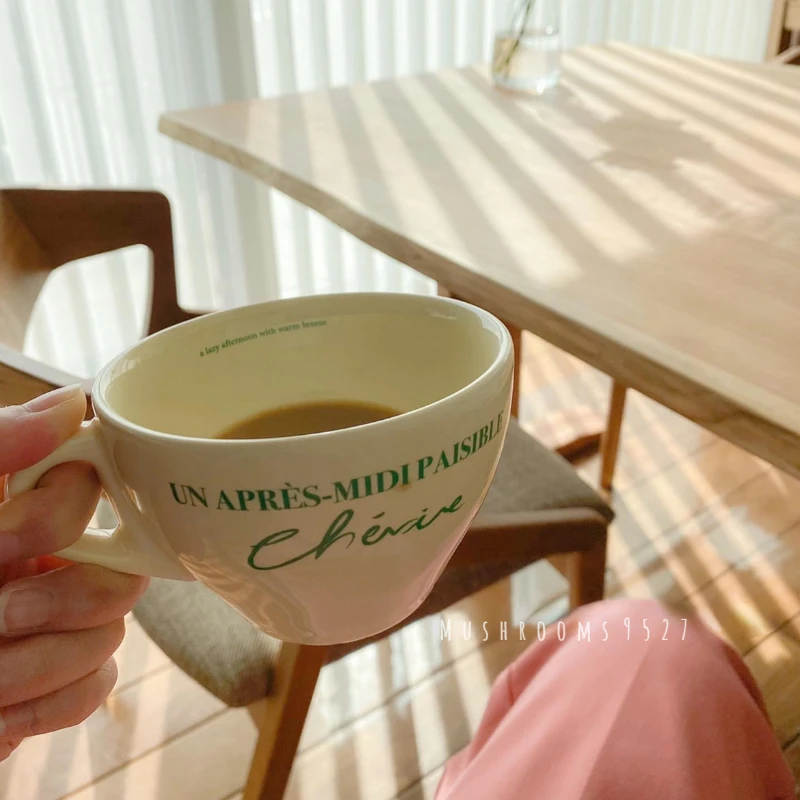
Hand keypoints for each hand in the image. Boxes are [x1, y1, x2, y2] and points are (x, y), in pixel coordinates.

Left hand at [0, 386, 147, 759]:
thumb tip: (70, 404)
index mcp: (16, 508)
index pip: (94, 489)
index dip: (59, 517)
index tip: (1, 536)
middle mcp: (44, 560)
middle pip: (124, 571)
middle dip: (58, 601)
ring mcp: (51, 623)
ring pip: (111, 634)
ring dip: (39, 664)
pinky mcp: (50, 682)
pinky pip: (95, 688)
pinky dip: (47, 704)